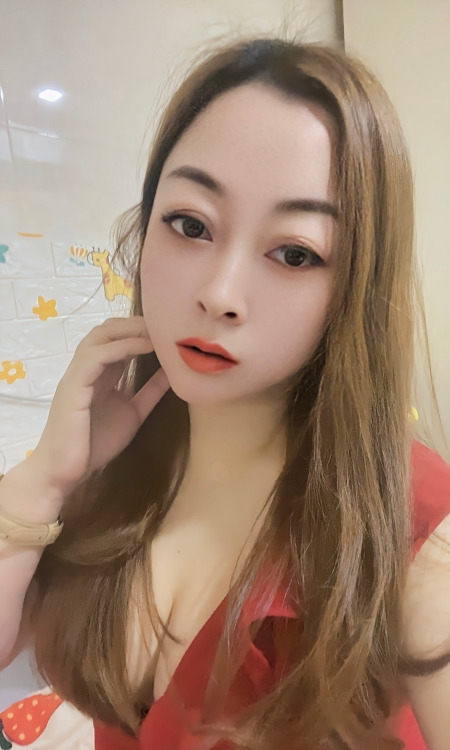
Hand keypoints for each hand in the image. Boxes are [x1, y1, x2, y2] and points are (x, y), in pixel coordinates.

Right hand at [30, 316, 169, 497]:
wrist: (64, 472)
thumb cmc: (94, 445)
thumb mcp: (133, 413)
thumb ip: (149, 393)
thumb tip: (171, 373)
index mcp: (97, 374)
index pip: (116, 340)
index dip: (140, 331)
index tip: (168, 332)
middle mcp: (85, 369)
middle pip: (107, 330)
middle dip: (136, 323)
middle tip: (165, 325)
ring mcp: (77, 375)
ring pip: (100, 336)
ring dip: (130, 329)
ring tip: (158, 331)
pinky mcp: (73, 386)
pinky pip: (96, 356)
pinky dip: (122, 347)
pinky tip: (145, 347)